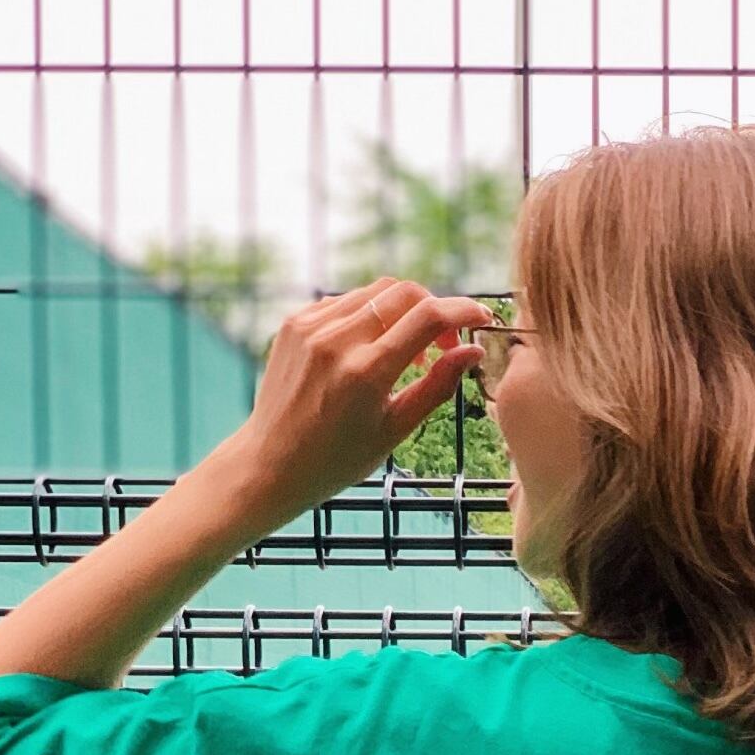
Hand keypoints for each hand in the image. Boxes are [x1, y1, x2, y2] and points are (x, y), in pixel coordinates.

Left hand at [216, 277, 490, 530]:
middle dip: (435, 308)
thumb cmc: (339, 458)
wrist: (272, 462)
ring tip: (408, 351)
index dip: (463, 311)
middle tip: (444, 343)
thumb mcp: (396, 429)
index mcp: (367, 372)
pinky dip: (370, 316)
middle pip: (404, 292)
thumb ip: (437, 385)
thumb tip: (473, 352)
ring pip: (375, 292)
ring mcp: (311, 326)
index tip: (482, 319)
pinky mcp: (295, 322)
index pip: (428, 317)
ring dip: (403, 311)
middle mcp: (337, 340)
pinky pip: (346, 302)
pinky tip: (372, 349)